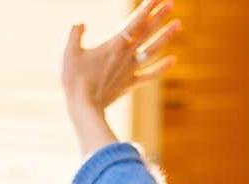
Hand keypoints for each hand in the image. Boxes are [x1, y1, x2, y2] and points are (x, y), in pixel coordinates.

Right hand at [61, 0, 179, 114]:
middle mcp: (126, 55)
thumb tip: (80, 22)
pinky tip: (173, 59)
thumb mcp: (70, 53)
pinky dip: (162, 67)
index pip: (134, 21)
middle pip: (147, 31)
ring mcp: (130, 70)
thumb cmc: (75, 80)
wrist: (85, 108)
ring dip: (166, 36)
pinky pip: (150, 75)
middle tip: (171, 3)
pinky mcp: (130, 84)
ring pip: (153, 49)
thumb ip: (75, 34)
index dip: (146, 8)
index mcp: (114, 44)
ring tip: (178, 24)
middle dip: (159, 16)